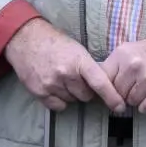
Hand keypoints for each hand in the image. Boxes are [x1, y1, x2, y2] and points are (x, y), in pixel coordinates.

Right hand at [4, 18, 127, 112]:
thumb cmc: (55, 43)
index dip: (112, 97)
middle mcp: (66, 74)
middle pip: (86, 96)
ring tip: (61, 78)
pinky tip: (54, 86)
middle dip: (84, 90)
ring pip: (72, 101)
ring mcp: (52, 84)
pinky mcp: (39, 92)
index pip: (100, 83)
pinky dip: (59, 100)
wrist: (26, 39)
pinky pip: (58, 106)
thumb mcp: (77, 49)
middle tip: (75, 78)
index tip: (120, 107)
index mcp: (79, 61)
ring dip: (70, 94)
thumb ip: (89, 68)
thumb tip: (104, 87)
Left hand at [100, 32, 145, 113]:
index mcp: (122, 55)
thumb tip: (99, 84)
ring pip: (130, 102)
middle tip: (134, 87)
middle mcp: (133, 67)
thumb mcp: (130, 50)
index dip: (108, 87)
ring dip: (136, 99)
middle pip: (117, 93)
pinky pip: (144, 108)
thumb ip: (115, 65)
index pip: (104, 80)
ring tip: (145, 88)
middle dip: (124, 94)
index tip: (113, 89)